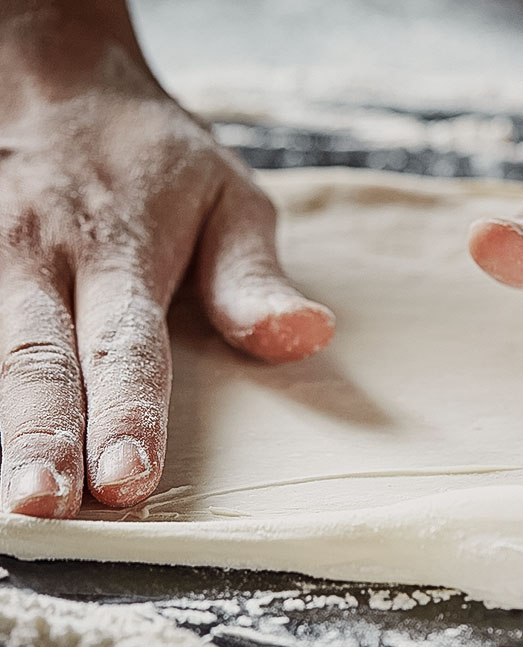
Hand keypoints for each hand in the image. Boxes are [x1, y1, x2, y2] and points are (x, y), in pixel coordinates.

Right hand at [0, 8, 333, 517]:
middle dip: (40, 437)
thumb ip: (254, 277)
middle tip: (44, 507)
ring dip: (0, 426)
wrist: (51, 77)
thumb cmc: (154, 157)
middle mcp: (39, 259)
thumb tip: (306, 337)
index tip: (129, 480)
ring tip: (12, 502)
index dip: (127, 413)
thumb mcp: (228, 197)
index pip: (125, 344)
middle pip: (36, 360)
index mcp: (117, 248)